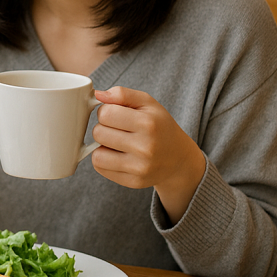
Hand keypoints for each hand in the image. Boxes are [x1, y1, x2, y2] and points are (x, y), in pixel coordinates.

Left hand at [90, 87, 206, 224]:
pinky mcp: (133, 182)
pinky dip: (104, 160)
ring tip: (116, 143)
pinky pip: (100, 168)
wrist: (179, 159)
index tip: (116, 114)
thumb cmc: (159, 126)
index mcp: (148, 123)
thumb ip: (122, 94)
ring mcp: (140, 168)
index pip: (105, 113)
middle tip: (118, 130)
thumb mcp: (147, 103)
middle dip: (103, 128)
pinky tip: (118, 155)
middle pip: (98, 133)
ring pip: (97, 154)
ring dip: (102, 146)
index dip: (106, 111)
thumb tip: (98, 94)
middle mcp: (145, 147)